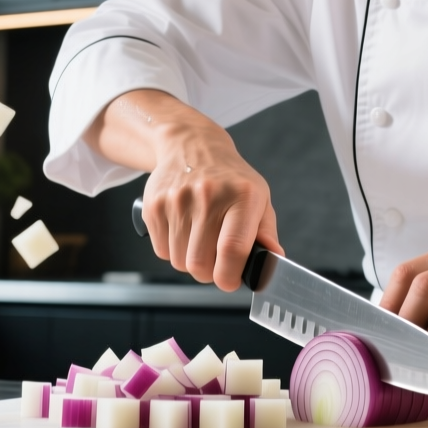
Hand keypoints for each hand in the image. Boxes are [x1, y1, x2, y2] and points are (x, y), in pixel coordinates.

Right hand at [88, 90, 280, 290]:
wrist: (191, 146)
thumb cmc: (230, 178)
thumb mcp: (258, 198)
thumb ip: (266, 232)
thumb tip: (273, 259)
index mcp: (242, 196)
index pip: (232, 249)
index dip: (230, 276)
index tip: (230, 281)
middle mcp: (208, 196)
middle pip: (201, 263)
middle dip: (210, 273)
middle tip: (216, 263)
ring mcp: (177, 200)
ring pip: (179, 262)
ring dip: (191, 262)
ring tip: (200, 242)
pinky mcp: (154, 206)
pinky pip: (161, 251)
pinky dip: (173, 251)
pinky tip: (184, 231)